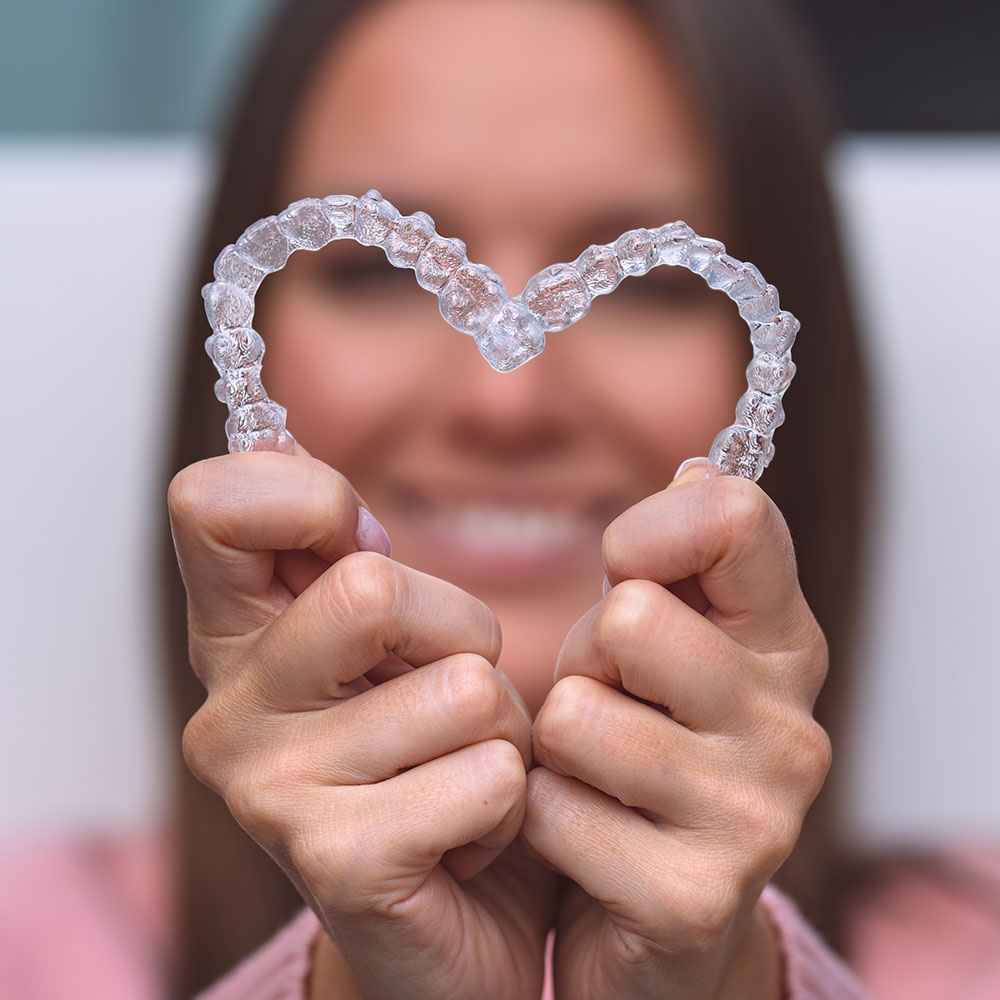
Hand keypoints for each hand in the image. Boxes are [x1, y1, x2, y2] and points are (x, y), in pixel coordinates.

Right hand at [168, 450, 558, 999]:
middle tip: (452, 698)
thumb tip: (333, 495)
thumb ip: (362, 568)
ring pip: (463, 686)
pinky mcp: (336, 861)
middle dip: (462, 633)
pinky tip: (471, 840)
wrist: (455, 934)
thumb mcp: (398, 650)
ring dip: (504, 730)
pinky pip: (488, 776)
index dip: (309, 499)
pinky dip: (513, 803)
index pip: (210, 502)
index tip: (364, 549)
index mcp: (238, 638)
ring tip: (464, 776)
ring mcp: (270, 790)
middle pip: (373, 585)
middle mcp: (230, 709)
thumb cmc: (436, 766)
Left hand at [522, 468, 830, 998]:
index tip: (625, 572)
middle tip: (607, 705)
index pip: (733, 518)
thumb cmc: (641, 748)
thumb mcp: (661, 643)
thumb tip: (698, 467)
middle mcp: (791, 726)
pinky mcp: (692, 897)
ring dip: (554, 746)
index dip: (648, 532)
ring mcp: (753, 816)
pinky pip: (549, 809)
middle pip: (630, 618)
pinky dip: (538, 818)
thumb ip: (682, 558)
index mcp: (784, 645)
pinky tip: (582, 840)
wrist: (649, 916)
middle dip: (586, 661)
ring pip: (574, 716)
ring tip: (593, 774)